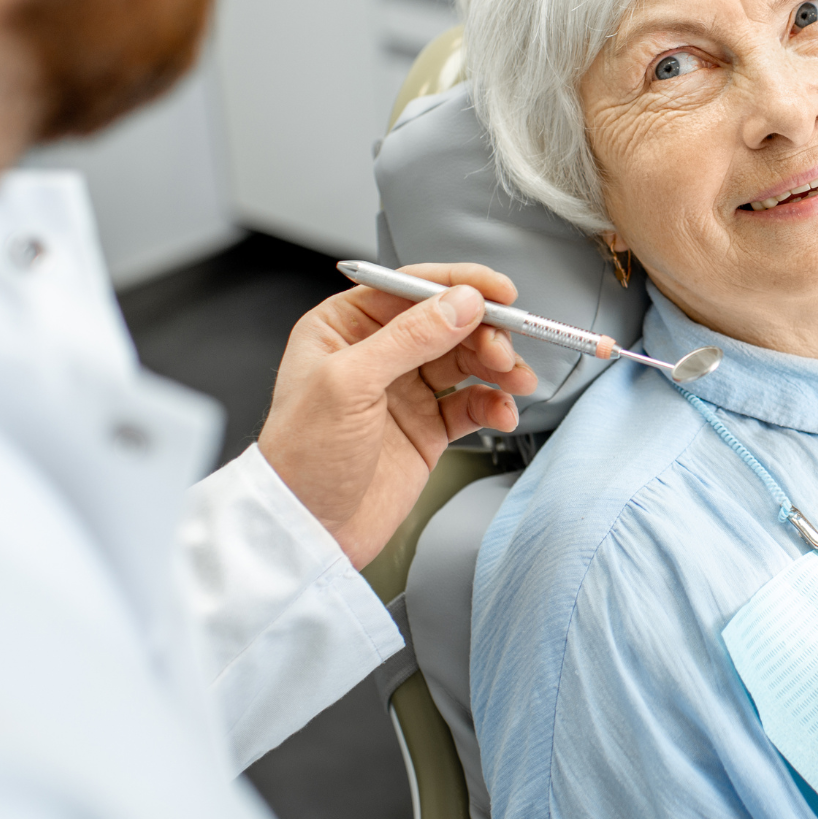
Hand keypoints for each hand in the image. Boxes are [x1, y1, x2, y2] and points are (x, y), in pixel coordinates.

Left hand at [258, 263, 537, 570]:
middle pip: (448, 321)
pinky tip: (502, 413)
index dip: (459, 285)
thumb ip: (409, 337)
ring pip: (466, 359)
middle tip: (504, 351)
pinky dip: (494, 404)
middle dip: (484, 332)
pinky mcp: (426, 427)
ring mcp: (404, 390)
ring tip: (515, 381)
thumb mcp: (349, 384)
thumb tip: (461, 302)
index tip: (499, 293)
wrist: (307, 533)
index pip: (411, 287)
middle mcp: (377, 352)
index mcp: (344, 326)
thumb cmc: (302, 458)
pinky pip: (472, 403)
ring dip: (497, 366)